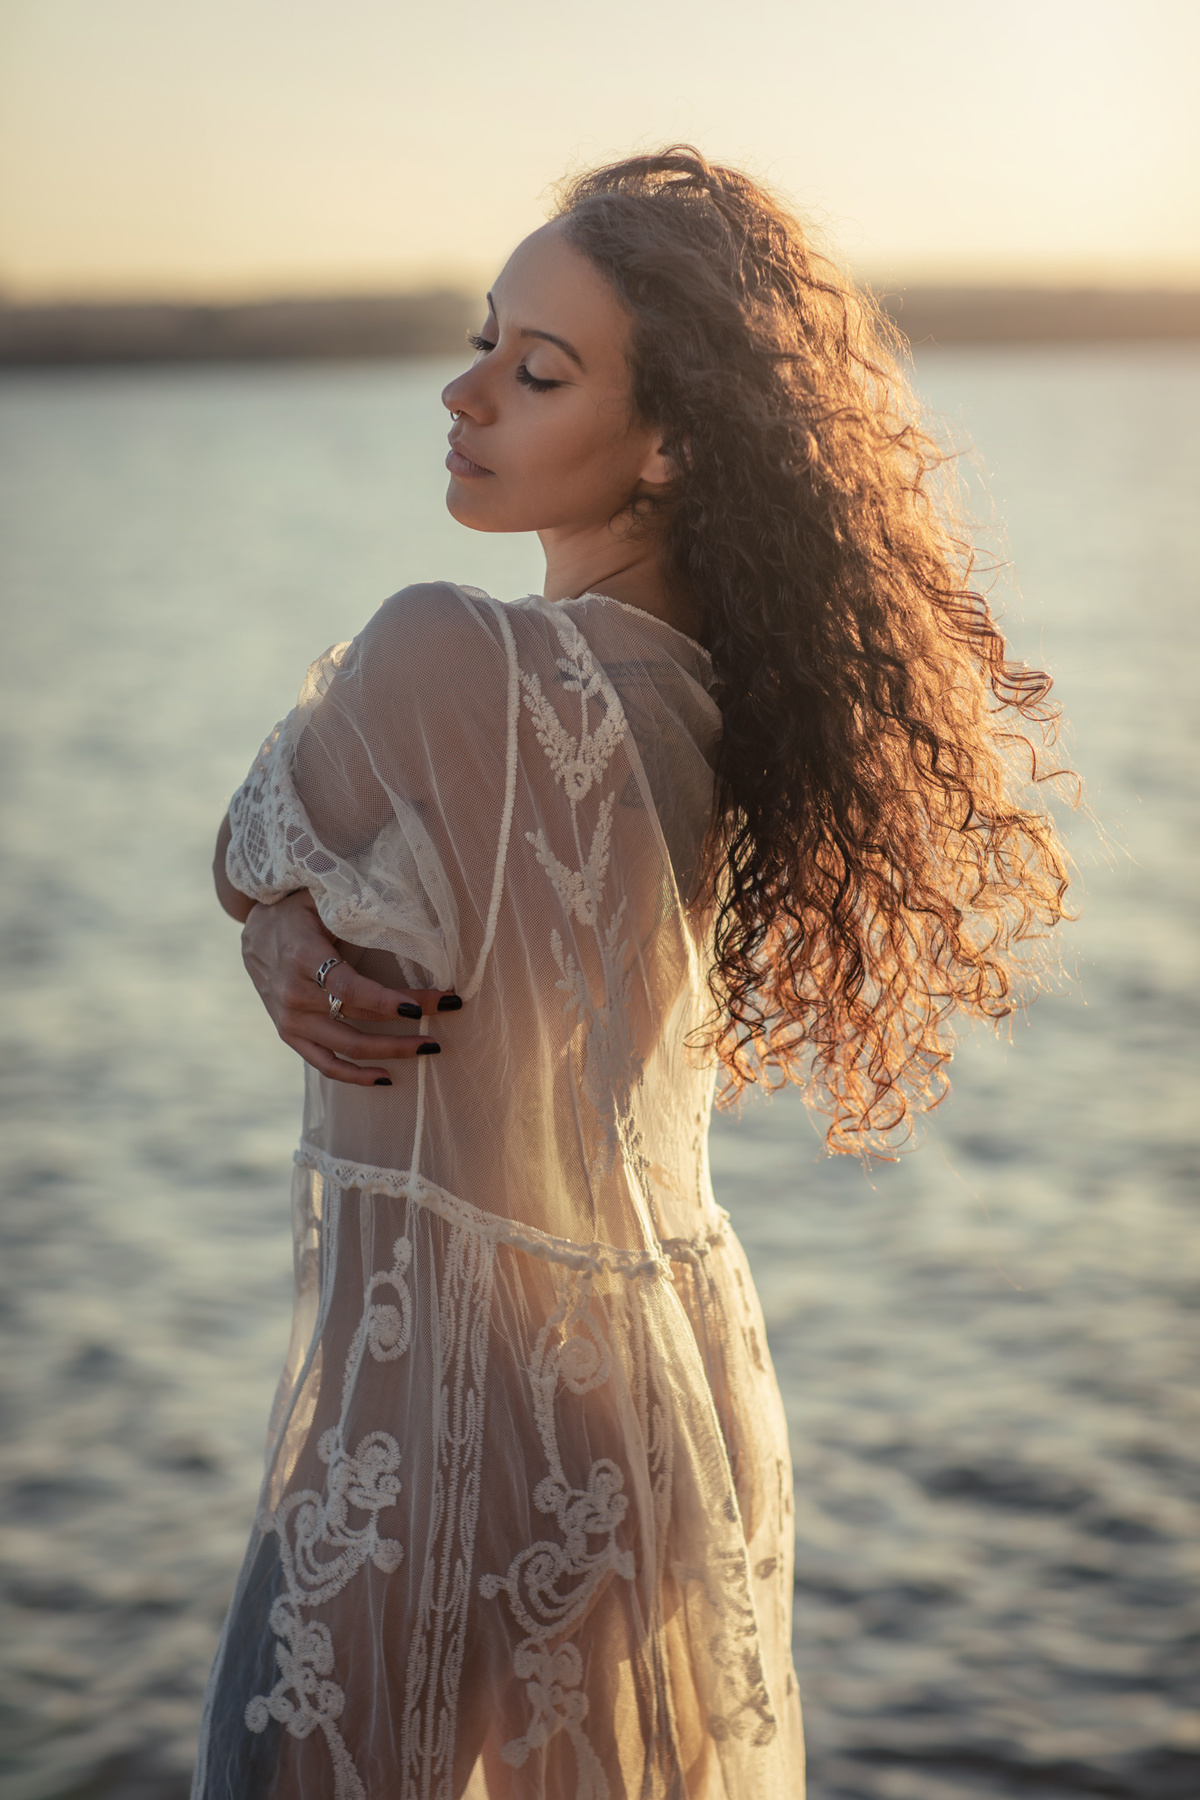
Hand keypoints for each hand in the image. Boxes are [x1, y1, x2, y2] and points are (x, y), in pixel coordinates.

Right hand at [239, 890, 457, 1086]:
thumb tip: (401, 917)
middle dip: (404, 1026)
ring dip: (389, 1052)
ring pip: (345, 1047)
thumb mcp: (320, 899)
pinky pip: (323, 1064)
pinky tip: (385, 1078)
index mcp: (302, 957)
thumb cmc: (297, 911)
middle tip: (444, 1023)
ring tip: (428, 1048)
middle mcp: (293, 994)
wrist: (254, 932)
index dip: (386, 1001)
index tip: (422, 1007)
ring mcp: (290, 1020)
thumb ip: (353, 910)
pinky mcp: (289, 1034)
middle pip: (355, 1020)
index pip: (349, 988)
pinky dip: (354, 1076)